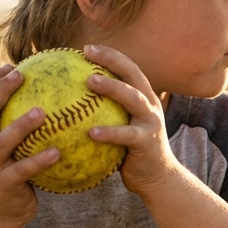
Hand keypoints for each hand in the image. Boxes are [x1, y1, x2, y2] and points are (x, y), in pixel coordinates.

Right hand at [0, 64, 60, 227]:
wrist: (0, 215)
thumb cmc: (13, 175)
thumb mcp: (11, 149)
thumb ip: (19, 126)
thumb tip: (49, 98)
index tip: (9, 65)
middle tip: (20, 74)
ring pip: (2, 141)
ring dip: (21, 125)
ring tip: (41, 111)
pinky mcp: (3, 184)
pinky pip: (23, 170)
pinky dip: (39, 160)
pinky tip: (58, 152)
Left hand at [81, 44, 181, 196]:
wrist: (157, 179)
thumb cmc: (130, 153)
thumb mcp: (121, 127)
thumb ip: (104, 114)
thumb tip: (70, 105)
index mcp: (143, 98)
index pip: (128, 68)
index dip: (110, 55)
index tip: (86, 49)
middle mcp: (150, 105)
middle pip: (132, 74)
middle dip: (112, 60)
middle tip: (88, 54)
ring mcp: (151, 122)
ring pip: (133, 98)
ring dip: (112, 87)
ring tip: (89, 81)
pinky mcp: (147, 142)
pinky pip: (126, 135)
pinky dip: (109, 133)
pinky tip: (90, 133)